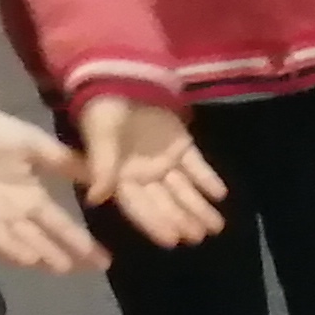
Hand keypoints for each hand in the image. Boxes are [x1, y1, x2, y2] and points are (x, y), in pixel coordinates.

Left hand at [0, 100, 104, 273]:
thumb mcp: (31, 141)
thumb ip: (63, 161)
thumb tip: (102, 176)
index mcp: (31, 198)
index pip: (60, 226)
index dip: (80, 244)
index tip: (104, 262)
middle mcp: (10, 214)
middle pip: (35, 241)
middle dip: (51, 255)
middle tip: (68, 268)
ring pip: (2, 240)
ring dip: (16, 250)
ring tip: (34, 258)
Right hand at [75, 95, 228, 244]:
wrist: (120, 73)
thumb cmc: (103, 107)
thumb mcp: (100, 135)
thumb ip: (101, 166)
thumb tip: (94, 199)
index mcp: (120, 176)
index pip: (138, 206)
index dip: (154, 223)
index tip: (171, 241)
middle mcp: (143, 175)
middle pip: (165, 202)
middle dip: (181, 220)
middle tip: (198, 237)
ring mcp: (164, 161)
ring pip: (183, 189)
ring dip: (199, 207)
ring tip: (216, 226)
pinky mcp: (181, 147)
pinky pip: (197, 166)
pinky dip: (208, 179)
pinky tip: (220, 194)